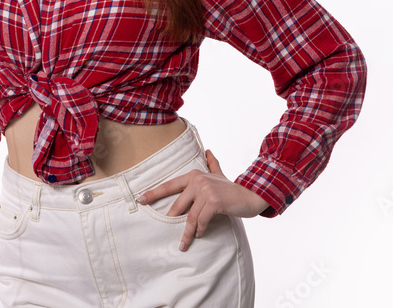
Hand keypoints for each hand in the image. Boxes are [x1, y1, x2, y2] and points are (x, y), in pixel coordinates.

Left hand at [137, 149, 270, 251]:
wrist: (252, 195)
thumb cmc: (232, 189)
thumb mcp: (219, 175)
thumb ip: (212, 164)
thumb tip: (207, 150)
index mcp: (194, 175)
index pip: (170, 185)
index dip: (154, 192)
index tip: (140, 199)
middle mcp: (198, 180)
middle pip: (178, 205)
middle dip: (173, 220)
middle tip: (167, 232)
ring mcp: (205, 191)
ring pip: (190, 216)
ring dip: (187, 232)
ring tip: (185, 242)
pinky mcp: (214, 202)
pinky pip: (201, 220)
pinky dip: (200, 230)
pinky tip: (200, 234)